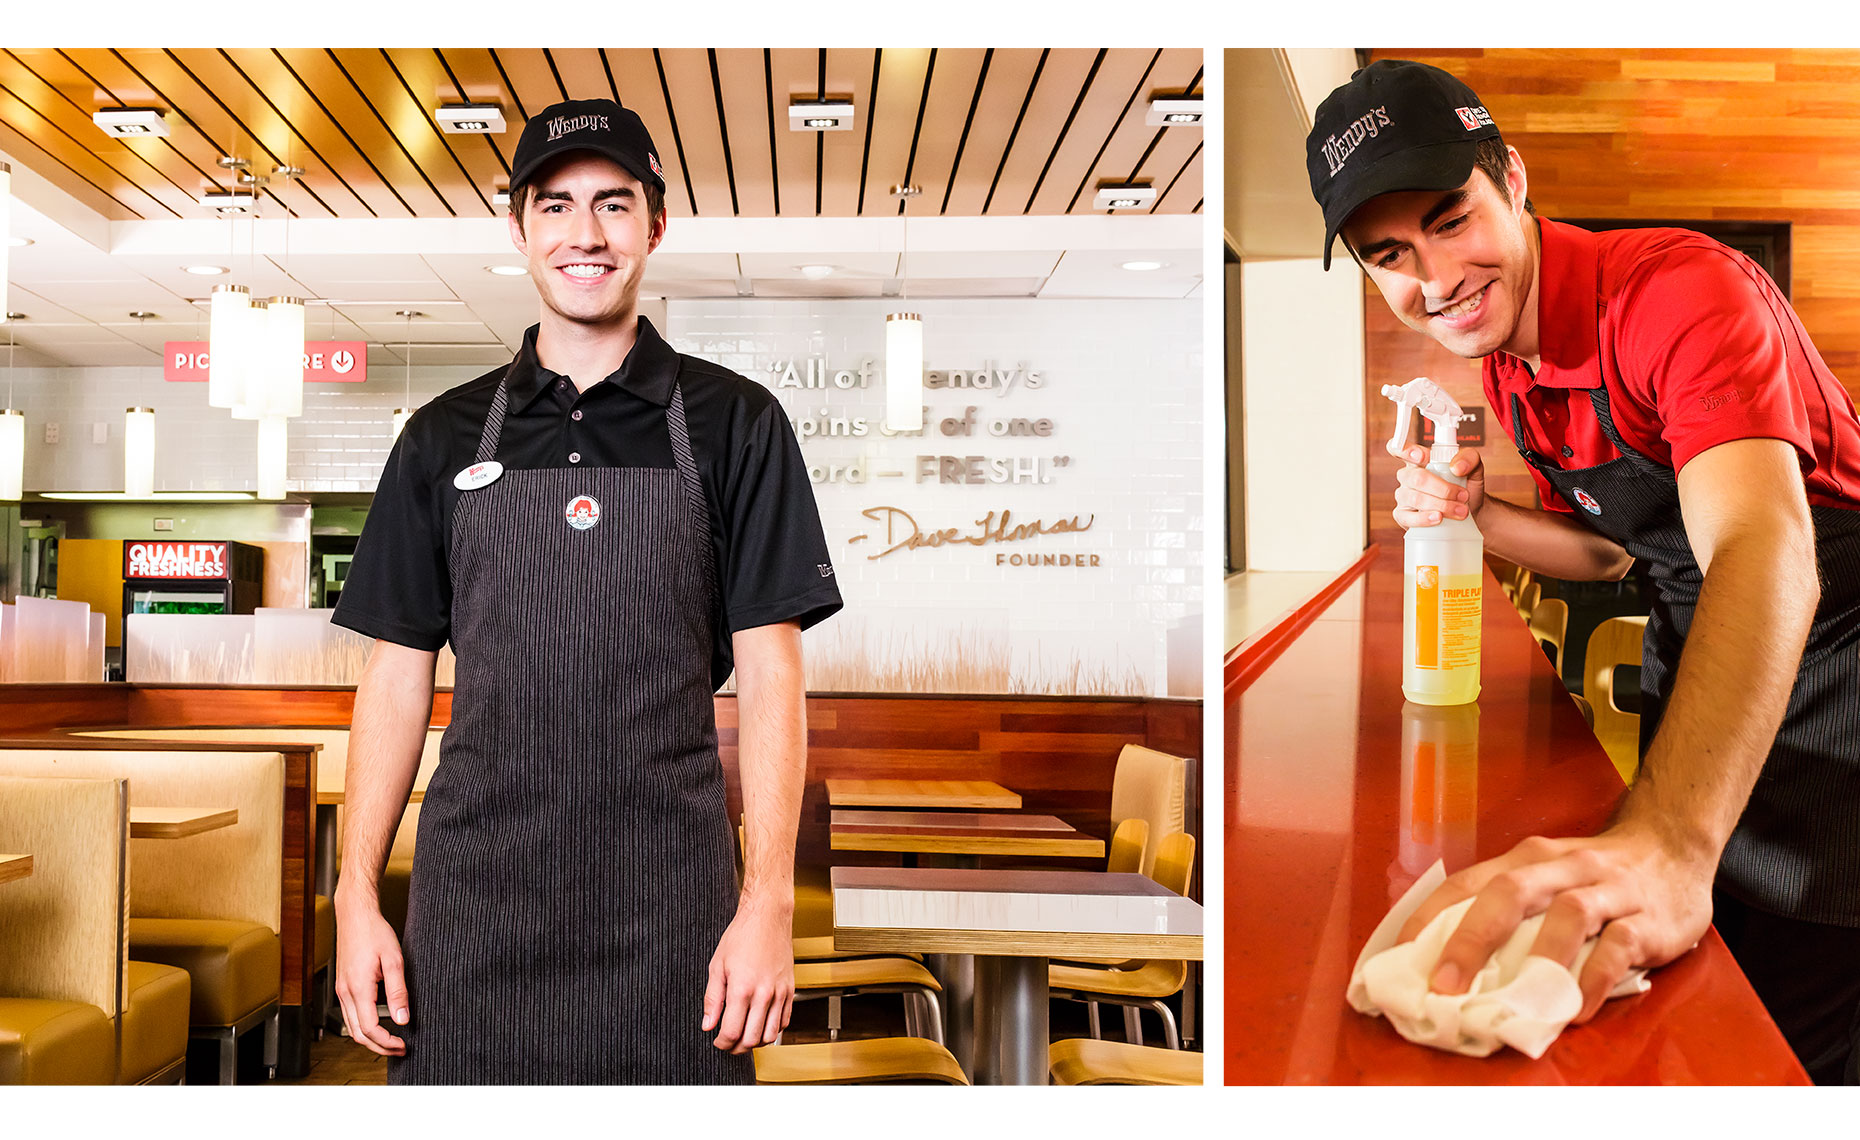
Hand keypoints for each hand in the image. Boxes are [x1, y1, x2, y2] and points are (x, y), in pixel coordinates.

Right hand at [333, 898, 409, 1056]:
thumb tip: (403, 1019)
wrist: (355, 916)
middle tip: (400, 1049)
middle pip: (358, 1034)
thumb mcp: (394, 960)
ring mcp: (341, 990)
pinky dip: (363, 1027)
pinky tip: (379, 1024)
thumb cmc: (374, 932)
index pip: (370, 1028)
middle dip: (379, 1046)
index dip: (387, 1042)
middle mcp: (345, 992)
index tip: (403, 1045)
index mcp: (358, 988)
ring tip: (392, 1040)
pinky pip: (350, 1015)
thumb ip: (398, 992)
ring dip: (370, 1038)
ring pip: (351, 1027)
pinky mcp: (343, 986)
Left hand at [702, 899, 794, 1052]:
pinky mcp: (790, 990)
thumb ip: (712, 999)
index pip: (731, 1032)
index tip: (717, 1041)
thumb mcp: (717, 966)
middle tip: (728, 1043)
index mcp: (742, 989)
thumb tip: (708, 1023)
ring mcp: (779, 993)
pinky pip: (784, 1022)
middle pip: (751, 1039)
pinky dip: (772, 1030)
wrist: (767, 918)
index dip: (721, 1043)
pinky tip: (761, 1024)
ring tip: (744, 1036)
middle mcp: (763, 994)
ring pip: (770, 1035)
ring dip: (756, 1042)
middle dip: (737, 1047)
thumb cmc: (742, 936)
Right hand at [1393, 445, 1483, 529]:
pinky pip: (1407, 518)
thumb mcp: (1474, 467)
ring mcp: (1403, 496)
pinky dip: (1425, 518)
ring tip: (1461, 511)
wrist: (1471, 510)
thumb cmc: (1466, 485)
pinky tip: (1438, 518)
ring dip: (1441, 505)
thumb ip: (1469, 458)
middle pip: (1416, 477)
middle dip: (1443, 489)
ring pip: (1415, 498)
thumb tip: (1456, 467)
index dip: (1404, 450)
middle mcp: (1408, 476)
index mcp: (1419, 460)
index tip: (1422, 457)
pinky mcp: (1403, 516)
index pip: (1399, 448)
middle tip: (1463, 496)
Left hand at [1395, 826, 1714, 1021]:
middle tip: (1443, 985)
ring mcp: (1609, 891)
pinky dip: (1595, 978)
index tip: (1399, 956)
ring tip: (1512, 1003)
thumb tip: (1446, 960)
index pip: (1468, 882)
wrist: (1675, 847)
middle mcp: (1564, 868)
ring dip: (1538, 959)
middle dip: (1471, 939)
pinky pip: (1620, 947)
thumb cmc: (1595, 873)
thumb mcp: (1546, 876)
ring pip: (1569, 914)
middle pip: (1510, 894)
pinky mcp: (1649, 920)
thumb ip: (1506, 911)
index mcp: (1527, 859)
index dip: (1429, 916)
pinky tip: (1577, 1009)